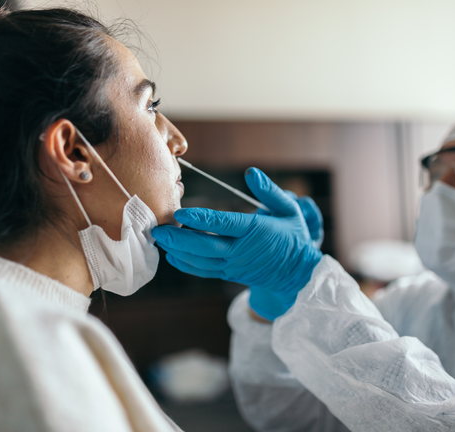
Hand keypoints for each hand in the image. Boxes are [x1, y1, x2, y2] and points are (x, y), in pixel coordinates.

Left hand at [151, 168, 322, 319]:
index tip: (180, 213)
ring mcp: (234, 265)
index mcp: (255, 231)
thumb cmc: (293, 236)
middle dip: (180, 239)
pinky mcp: (229, 274)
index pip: (224, 224)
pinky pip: (205, 272)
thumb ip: (269, 191)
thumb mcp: (289, 209)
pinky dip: (187, 265)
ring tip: (160, 239)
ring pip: (201, 260)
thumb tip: (251, 172)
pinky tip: (173, 256)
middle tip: (158, 230)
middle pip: (206, 246)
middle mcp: (241, 250)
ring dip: (179, 251)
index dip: (201, 219)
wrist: (297, 274)